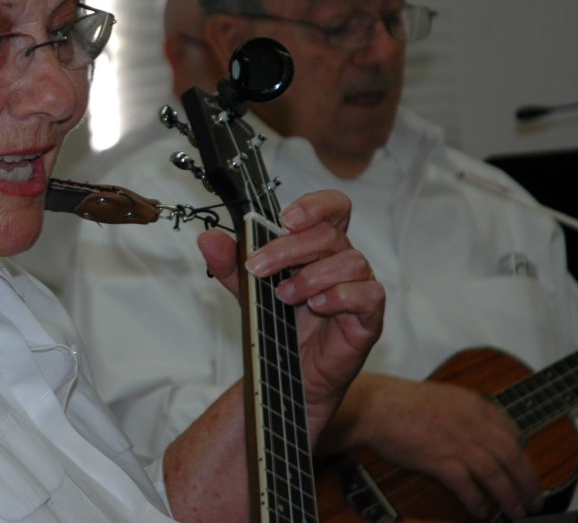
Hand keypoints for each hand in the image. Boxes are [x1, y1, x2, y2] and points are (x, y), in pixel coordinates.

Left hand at [196, 189, 384, 443]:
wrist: (289, 372)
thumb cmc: (278, 322)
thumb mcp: (247, 289)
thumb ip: (230, 264)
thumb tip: (209, 239)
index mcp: (319, 244)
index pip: (333, 207)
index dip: (315, 205)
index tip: (285, 219)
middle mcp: (343, 259)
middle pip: (329, 235)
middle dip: (288, 249)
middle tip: (258, 269)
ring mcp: (359, 285)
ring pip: (349, 261)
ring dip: (310, 276)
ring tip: (284, 296)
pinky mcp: (368, 314)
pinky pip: (367, 294)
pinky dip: (339, 296)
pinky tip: (316, 306)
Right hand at [332, 374, 543, 519]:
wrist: (374, 405)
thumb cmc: (400, 401)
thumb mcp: (442, 396)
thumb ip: (466, 413)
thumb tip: (481, 435)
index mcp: (472, 404)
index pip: (511, 431)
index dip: (522, 453)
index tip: (523, 467)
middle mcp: (469, 422)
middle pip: (512, 456)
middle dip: (528, 481)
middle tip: (534, 498)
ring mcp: (455, 441)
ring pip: (495, 474)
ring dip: (510, 497)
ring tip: (517, 512)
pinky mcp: (438, 459)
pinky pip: (467, 486)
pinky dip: (477, 501)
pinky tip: (480, 511)